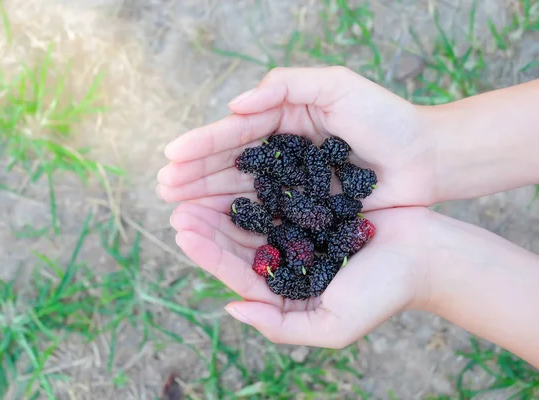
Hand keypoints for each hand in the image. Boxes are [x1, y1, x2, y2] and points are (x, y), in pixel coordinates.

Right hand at [157, 66, 435, 210]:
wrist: (426, 158)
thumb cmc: (384, 118)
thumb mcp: (336, 85)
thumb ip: (285, 86)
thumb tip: (234, 105)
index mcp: (283, 121)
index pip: (235, 133)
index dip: (202, 145)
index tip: (171, 156)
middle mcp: (281, 155)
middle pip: (230, 165)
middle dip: (195, 175)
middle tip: (163, 188)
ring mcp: (292, 186)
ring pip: (242, 193)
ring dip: (208, 200)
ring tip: (176, 209)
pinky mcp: (306, 214)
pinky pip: (267, 217)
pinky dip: (240, 224)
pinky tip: (215, 229)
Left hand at [169, 203, 432, 346]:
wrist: (425, 256)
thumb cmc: (381, 293)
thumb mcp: (331, 326)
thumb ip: (280, 326)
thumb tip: (231, 309)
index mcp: (284, 289)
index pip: (236, 271)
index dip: (207, 251)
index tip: (182, 229)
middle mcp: (286, 258)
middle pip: (236, 241)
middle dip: (205, 222)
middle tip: (175, 201)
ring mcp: (298, 229)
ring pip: (250, 214)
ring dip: (221, 199)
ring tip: (194, 182)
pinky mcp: (312, 203)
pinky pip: (276, 191)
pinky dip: (254, 180)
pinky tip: (236, 166)